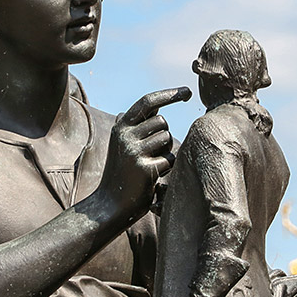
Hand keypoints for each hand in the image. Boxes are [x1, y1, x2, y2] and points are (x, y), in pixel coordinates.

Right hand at [97, 87, 190, 219]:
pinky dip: (166, 168)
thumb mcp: (121, 144)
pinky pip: (169, 159)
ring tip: (149, 165)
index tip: (187, 92)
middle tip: (150, 154)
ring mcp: (134, 151)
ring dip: (165, 152)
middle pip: (162, 122)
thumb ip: (136, 125)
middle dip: (163, 136)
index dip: (169, 94)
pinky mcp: (145, 168)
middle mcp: (125, 135)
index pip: (148, 102)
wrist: (109, 205)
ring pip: (167, 139)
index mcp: (120, 127)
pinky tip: (151, 177)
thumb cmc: (121, 173)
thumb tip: (154, 106)